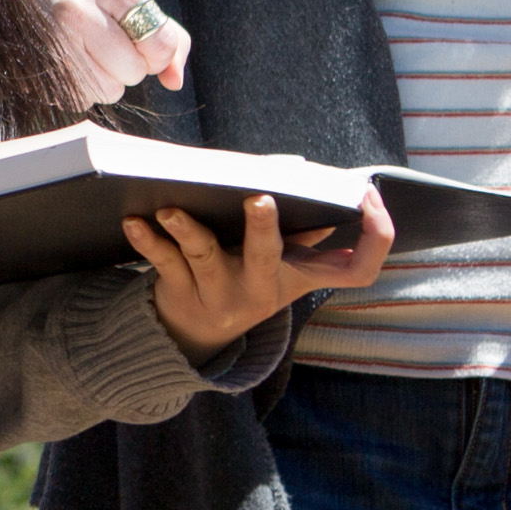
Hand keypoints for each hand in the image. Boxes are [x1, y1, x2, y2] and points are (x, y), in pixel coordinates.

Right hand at [26, 0, 184, 104]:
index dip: (158, 51)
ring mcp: (48, 43)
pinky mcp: (31, 71)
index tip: (142, 40)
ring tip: (83, 50)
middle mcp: (74, 11)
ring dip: (105, 80)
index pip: (160, 41)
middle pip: (133, 71)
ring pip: (108, 91)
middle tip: (106, 42)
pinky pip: (80, 102)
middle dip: (128, 65)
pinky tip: (65, 62)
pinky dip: (81, 89)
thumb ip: (166, 36)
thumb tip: (174, 82)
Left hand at [124, 188, 394, 366]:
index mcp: (298, 276)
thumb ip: (299, 226)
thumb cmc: (247, 278)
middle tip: (261, 199)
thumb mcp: (281, 263)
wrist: (195, 334)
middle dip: (264, 229)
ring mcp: (221, 293)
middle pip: (268, 259)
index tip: (369, 196)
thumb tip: (308, 175)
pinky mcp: (181, 292)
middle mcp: (264, 288)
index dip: (376, 235)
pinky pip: (162, 263)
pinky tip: (133, 220)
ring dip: (187, 230)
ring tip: (170, 209)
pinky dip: (147, 240)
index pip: (359, 268)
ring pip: (204, 258)